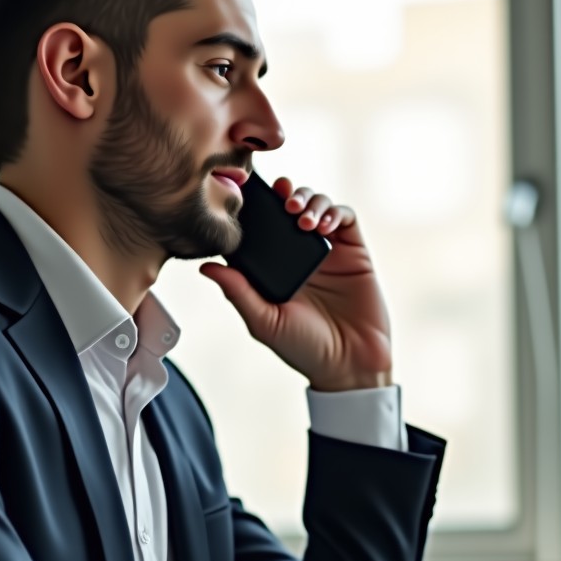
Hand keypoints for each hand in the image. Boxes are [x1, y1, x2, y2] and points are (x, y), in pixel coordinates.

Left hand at [199, 177, 391, 390]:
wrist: (349, 365)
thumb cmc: (303, 349)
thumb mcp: (264, 321)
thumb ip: (238, 292)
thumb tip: (205, 266)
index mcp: (274, 268)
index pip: (261, 229)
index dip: (255, 209)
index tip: (248, 197)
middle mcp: (299, 255)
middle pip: (290, 208)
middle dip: (285, 195)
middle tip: (281, 198)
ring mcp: (328, 251)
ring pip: (317, 205)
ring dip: (309, 201)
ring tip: (301, 216)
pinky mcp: (355, 252)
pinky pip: (345, 217)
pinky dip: (334, 211)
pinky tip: (324, 225)